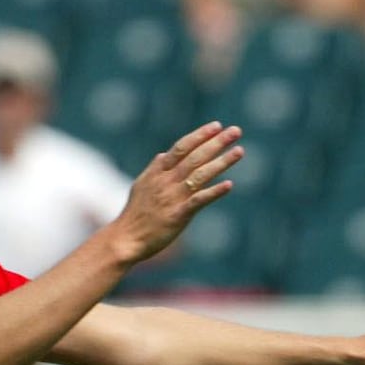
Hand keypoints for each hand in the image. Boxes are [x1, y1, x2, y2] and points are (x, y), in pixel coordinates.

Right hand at [108, 123, 242, 266]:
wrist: (125, 239)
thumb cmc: (135, 214)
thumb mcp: (141, 185)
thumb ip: (154, 169)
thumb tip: (163, 155)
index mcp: (158, 172)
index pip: (182, 147)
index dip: (200, 135)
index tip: (217, 125)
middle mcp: (166, 181)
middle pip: (195, 156)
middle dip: (216, 142)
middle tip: (236, 130)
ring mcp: (172, 197)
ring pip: (200, 174)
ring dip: (221, 162)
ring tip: (239, 151)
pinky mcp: (178, 215)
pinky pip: (198, 200)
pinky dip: (214, 192)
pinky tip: (229, 185)